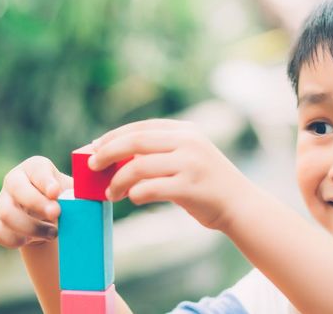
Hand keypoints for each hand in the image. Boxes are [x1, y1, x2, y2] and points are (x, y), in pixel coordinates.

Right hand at [0, 156, 72, 248]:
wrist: (48, 217)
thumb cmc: (65, 198)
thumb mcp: (74, 190)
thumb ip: (81, 191)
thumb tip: (94, 195)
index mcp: (35, 167)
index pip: (37, 170)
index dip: (46, 181)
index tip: (56, 192)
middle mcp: (14, 180)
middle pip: (18, 189)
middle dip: (37, 203)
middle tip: (56, 213)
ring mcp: (2, 201)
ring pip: (7, 214)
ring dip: (31, 227)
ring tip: (53, 233)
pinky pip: (0, 233)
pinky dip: (18, 240)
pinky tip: (35, 239)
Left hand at [89, 119, 257, 230]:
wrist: (240, 204)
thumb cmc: (207, 184)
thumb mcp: (189, 157)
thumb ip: (161, 152)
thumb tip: (117, 157)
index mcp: (186, 131)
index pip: (141, 128)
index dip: (114, 136)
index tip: (95, 147)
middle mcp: (188, 143)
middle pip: (135, 142)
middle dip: (107, 153)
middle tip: (91, 166)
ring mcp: (190, 164)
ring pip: (138, 167)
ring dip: (117, 181)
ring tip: (110, 192)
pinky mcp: (190, 187)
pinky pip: (150, 189)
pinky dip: (135, 193)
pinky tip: (132, 198)